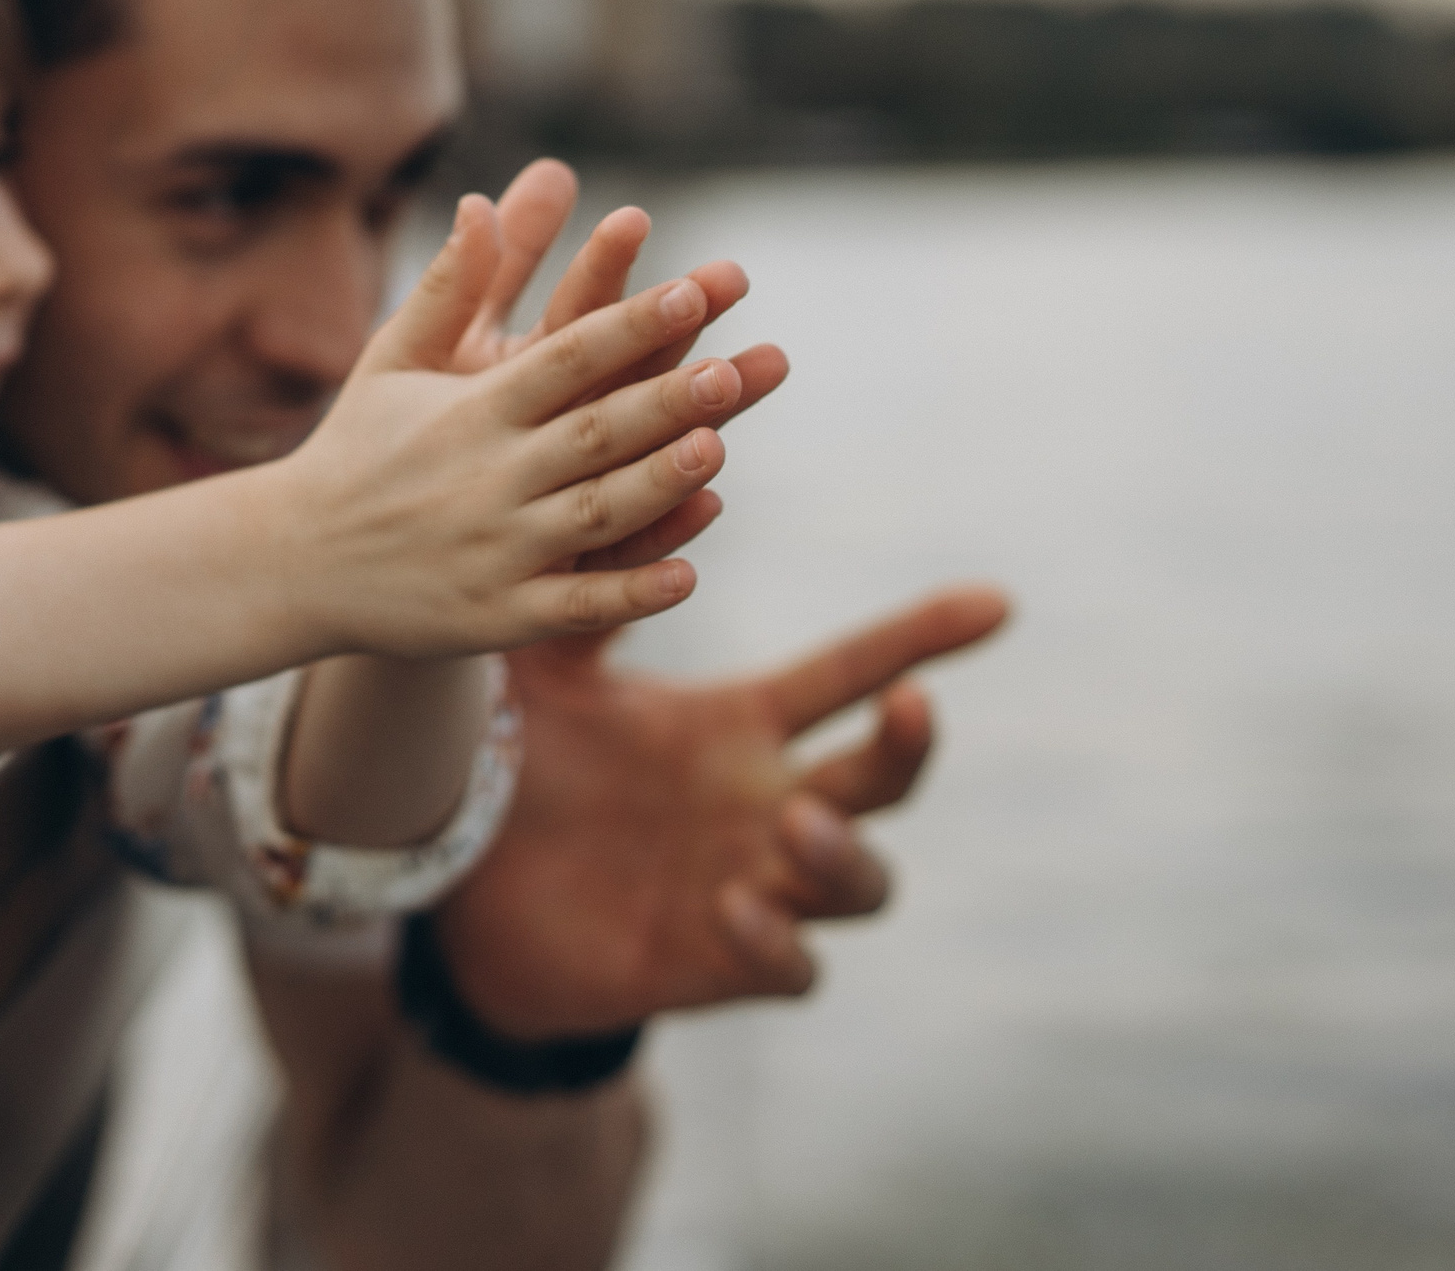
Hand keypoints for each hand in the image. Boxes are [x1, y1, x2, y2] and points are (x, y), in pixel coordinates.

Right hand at [267, 195, 755, 660]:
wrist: (294, 563)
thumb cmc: (355, 449)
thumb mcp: (391, 361)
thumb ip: (448, 288)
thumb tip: (479, 202)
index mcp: (471, 410)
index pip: (565, 356)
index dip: (629, 324)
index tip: (692, 291)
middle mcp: (487, 476)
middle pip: (592, 431)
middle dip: (664, 400)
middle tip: (733, 369)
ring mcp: (495, 549)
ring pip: (591, 515)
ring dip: (656, 485)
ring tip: (717, 448)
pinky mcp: (497, 614)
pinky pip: (574, 605)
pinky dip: (629, 594)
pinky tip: (687, 576)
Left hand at [430, 585, 1011, 1038]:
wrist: (461, 890)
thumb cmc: (517, 760)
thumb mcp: (546, 666)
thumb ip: (602, 584)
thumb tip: (674, 485)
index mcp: (738, 723)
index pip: (849, 675)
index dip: (922, 639)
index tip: (994, 602)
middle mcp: (764, 802)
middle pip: (881, 778)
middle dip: (910, 746)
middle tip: (911, 707)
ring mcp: (752, 884)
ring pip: (858, 882)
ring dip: (843, 854)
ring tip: (797, 823)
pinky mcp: (716, 961)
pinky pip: (789, 969)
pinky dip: (778, 943)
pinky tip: (738, 908)